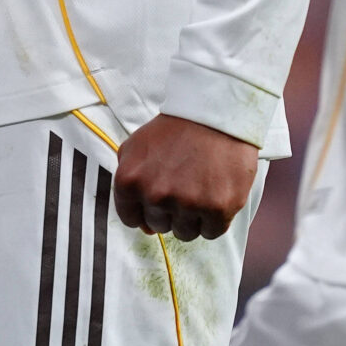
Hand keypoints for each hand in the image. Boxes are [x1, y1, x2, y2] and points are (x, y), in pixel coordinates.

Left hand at [112, 114, 258, 241]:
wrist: (217, 112)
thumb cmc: (177, 129)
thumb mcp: (137, 145)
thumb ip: (129, 182)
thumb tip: (141, 224)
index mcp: (129, 180)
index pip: (132, 219)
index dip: (146, 210)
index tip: (161, 196)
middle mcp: (155, 195)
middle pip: (159, 226)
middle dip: (171, 210)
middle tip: (185, 183)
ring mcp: (187, 203)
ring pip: (185, 233)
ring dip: (193, 216)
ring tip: (201, 186)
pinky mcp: (217, 208)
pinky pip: (211, 232)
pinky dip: (215, 218)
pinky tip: (217, 192)